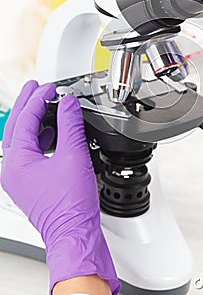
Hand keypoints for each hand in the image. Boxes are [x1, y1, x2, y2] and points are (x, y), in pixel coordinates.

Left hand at [0, 80, 120, 294]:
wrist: (74, 232)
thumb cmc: (70, 204)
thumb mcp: (73, 155)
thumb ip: (70, 124)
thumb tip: (69, 103)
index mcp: (17, 161)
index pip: (25, 120)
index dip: (38, 99)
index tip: (49, 87)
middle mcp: (12, 169)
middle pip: (16, 127)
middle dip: (28, 105)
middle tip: (36, 87)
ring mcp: (20, 178)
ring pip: (22, 140)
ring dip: (34, 120)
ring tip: (44, 105)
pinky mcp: (30, 183)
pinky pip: (30, 153)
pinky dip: (40, 138)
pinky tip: (53, 133)